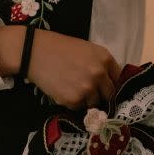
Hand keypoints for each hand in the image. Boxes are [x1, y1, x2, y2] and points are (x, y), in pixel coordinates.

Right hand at [0, 27, 120, 109]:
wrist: (34, 52)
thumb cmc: (59, 47)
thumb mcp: (86, 49)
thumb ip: (100, 64)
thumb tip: (108, 82)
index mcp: (104, 58)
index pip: (118, 79)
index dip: (110, 83)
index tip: (104, 87)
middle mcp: (99, 74)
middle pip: (109, 94)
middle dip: (100, 94)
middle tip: (88, 91)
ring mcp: (87, 88)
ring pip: (94, 103)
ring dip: (85, 99)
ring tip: (71, 88)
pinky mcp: (73, 99)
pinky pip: (78, 107)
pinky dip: (71, 102)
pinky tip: (62, 90)